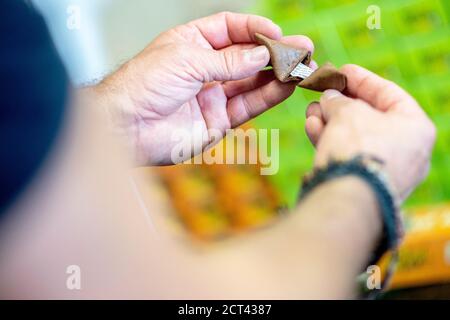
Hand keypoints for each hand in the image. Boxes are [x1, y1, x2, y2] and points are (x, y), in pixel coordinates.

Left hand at [93, 12, 313, 164]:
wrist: (126, 127)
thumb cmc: (144, 84)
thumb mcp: (187, 60)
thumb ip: (228, 60)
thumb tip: (262, 53)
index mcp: (192, 43)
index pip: (230, 29)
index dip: (255, 28)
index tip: (278, 32)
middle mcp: (205, 68)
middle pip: (247, 56)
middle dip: (275, 52)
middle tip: (303, 49)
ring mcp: (212, 95)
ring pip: (252, 82)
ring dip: (278, 75)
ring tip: (302, 67)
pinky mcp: (217, 120)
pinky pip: (248, 106)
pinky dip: (268, 96)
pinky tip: (286, 86)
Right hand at [305, 64, 435, 200]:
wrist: (347, 199)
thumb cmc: (358, 149)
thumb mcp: (348, 112)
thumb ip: (339, 100)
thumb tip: (330, 98)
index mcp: (416, 128)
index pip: (389, 94)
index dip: (362, 79)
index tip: (340, 71)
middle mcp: (407, 152)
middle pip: (370, 118)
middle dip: (341, 104)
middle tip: (321, 93)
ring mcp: (386, 172)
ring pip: (355, 139)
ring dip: (330, 122)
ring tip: (311, 112)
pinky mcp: (365, 186)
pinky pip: (349, 157)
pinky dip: (331, 141)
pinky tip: (312, 128)